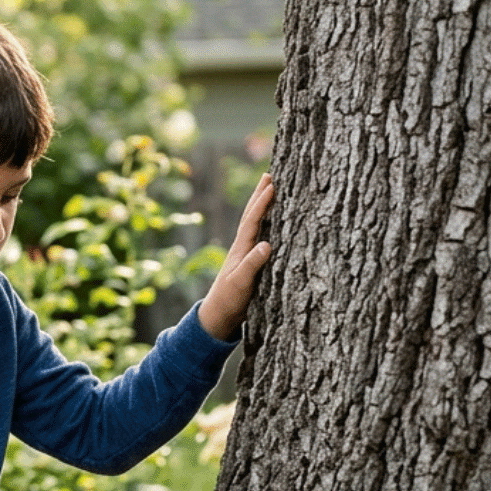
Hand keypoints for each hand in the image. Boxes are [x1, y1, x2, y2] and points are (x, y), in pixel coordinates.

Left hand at [198, 171, 275, 340]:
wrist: (218, 316)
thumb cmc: (230, 300)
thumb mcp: (241, 284)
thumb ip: (253, 265)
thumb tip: (267, 244)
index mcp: (240, 249)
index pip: (253, 220)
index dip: (262, 203)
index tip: (272, 184)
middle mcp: (242, 247)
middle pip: (251, 215)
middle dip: (260, 195)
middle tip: (269, 174)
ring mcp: (245, 253)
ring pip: (254, 222)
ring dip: (261, 205)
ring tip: (269, 188)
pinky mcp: (249, 260)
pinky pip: (259, 233)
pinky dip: (265, 222)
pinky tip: (270, 220)